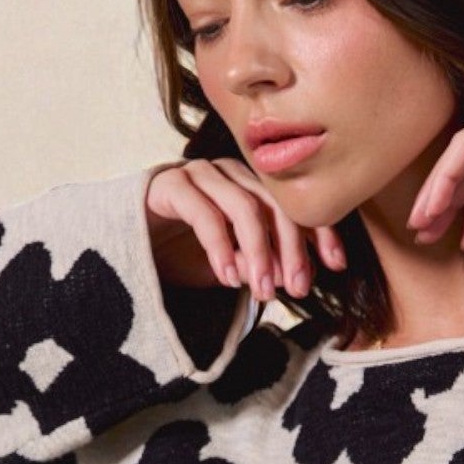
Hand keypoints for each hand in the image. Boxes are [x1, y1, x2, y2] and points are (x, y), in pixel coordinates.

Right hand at [144, 157, 346, 300]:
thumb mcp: (231, 266)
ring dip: (259, 252)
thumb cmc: (181, 253)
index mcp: (250, 186)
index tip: (336, 264)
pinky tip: (228, 277)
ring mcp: (199, 175)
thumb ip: (259, 266)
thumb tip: (292, 276)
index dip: (319, 232)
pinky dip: (221, 247)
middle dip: (291, 248)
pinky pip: (204, 214)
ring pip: (243, 207)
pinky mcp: (170, 186)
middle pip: (274, 204)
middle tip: (297, 287)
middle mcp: (230, 174)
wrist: (126, 244)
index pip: (294, 204)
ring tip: (264, 290)